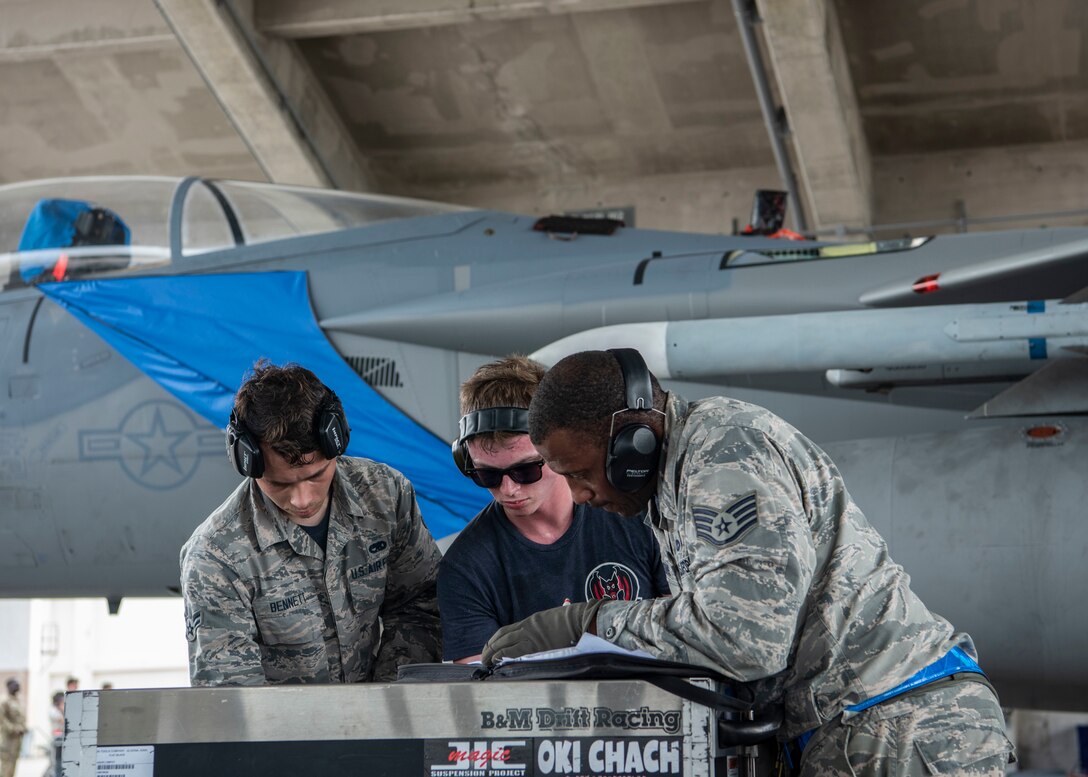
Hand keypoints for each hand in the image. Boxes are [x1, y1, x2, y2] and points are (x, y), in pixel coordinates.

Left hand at [482, 600, 602, 665]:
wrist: (579, 619)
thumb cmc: (570, 621)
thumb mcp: (550, 621)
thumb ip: (540, 629)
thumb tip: (536, 639)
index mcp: (529, 622)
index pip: (504, 631)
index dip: (494, 640)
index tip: (488, 648)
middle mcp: (526, 628)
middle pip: (501, 638)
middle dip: (489, 649)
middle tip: (482, 659)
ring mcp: (530, 637)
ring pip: (504, 645)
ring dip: (492, 655)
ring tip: (486, 664)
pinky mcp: (535, 647)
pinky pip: (514, 653)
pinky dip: (503, 658)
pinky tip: (497, 663)